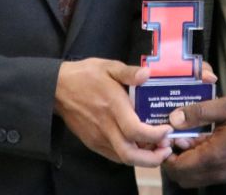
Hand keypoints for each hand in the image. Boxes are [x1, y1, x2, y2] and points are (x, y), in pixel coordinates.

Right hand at [55, 59, 171, 166]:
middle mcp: (105, 126)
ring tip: (158, 148)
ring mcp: (97, 137)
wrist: (57, 89)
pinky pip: (114, 155)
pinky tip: (140, 146)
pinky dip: (130, 155)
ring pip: (123, 158)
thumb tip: (147, 74)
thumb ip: (129, 72)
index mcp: (112, 106)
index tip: (167, 130)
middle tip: (167, 148)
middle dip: (152, 158)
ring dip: (143, 159)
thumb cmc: (85, 75)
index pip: (135, 130)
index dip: (155, 135)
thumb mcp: (108, 66)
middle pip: (129, 154)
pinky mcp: (92, 142)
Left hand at [162, 95, 225, 187]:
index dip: (166, 155)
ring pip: (194, 178)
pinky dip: (198, 163)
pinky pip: (206, 175)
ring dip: (186, 162)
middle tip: (175, 138)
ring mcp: (225, 175)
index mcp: (214, 156)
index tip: (166, 137)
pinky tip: (204, 142)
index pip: (178, 168)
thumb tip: (173, 118)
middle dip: (173, 160)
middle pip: (182, 178)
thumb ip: (198, 112)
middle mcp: (218, 172)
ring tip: (189, 138)